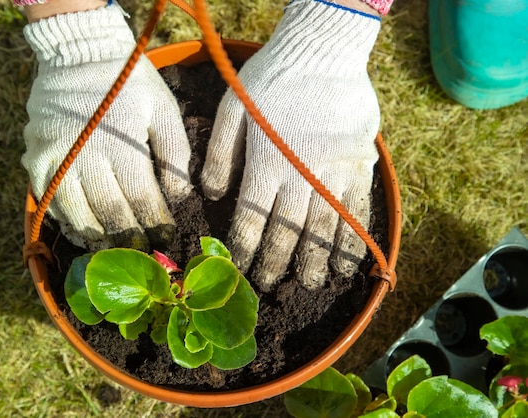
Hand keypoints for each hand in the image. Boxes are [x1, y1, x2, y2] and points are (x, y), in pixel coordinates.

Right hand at [22, 5, 190, 250]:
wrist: (80, 52)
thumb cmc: (129, 82)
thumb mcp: (163, 109)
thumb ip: (174, 153)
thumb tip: (180, 197)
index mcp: (122, 142)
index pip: (142, 197)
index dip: (156, 224)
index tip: (168, 241)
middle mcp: (85, 154)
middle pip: (110, 211)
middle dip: (130, 238)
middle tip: (144, 258)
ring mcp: (56, 158)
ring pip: (77, 213)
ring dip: (98, 238)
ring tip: (114, 255)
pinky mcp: (36, 158)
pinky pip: (50, 201)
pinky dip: (68, 223)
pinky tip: (84, 235)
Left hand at [201, 0, 381, 290]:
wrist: (322, 50)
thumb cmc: (271, 77)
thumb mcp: (232, 107)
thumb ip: (219, 152)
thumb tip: (209, 194)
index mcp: (264, 163)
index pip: (251, 218)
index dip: (244, 249)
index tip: (240, 272)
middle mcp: (298, 174)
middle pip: (286, 231)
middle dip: (276, 263)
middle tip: (270, 286)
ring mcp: (332, 171)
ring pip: (323, 227)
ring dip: (316, 260)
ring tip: (311, 284)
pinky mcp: (358, 164)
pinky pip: (356, 209)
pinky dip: (353, 238)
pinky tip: (348, 262)